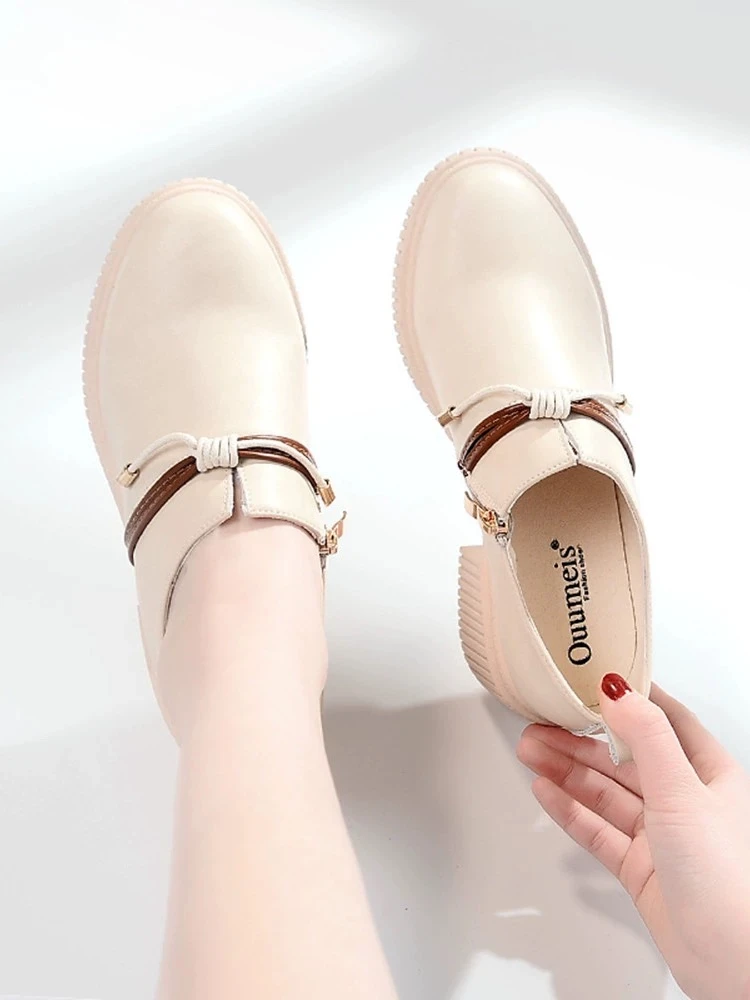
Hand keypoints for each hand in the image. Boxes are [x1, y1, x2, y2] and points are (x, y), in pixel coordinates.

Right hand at [517, 675, 749, 999]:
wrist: (731, 959)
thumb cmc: (727, 877)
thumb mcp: (683, 790)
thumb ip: (647, 737)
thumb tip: (619, 689)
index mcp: (708, 773)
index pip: (666, 720)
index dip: (631, 699)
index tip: (595, 679)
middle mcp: (685, 800)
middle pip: (624, 757)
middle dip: (581, 737)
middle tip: (542, 721)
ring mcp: (660, 836)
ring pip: (605, 792)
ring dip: (567, 770)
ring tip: (530, 749)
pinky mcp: (640, 868)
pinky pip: (597, 829)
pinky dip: (570, 809)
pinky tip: (546, 791)